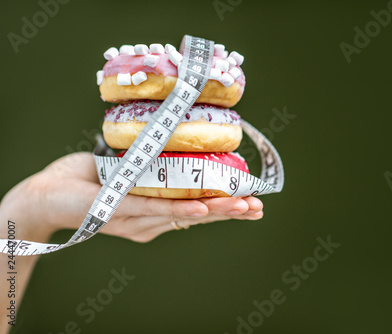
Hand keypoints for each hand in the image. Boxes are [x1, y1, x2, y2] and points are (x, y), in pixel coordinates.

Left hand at [0, 152, 262, 243]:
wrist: (47, 194)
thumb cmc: (89, 181)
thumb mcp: (129, 173)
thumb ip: (153, 171)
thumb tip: (180, 149)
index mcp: (156, 213)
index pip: (198, 210)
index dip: (226, 207)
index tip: (253, 203)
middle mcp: (150, 222)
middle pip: (198, 217)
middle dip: (230, 212)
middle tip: (258, 207)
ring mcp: (137, 219)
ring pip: (182, 215)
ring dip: (215, 212)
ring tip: (241, 207)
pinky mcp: (119, 212)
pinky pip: (154, 211)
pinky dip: (180, 212)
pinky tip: (201, 211)